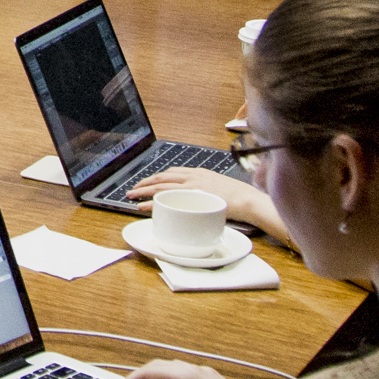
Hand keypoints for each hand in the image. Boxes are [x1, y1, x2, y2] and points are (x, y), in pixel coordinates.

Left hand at [130, 167, 286, 246]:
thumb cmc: (237, 197)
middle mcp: (192, 176)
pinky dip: (152, 202)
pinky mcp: (191, 196)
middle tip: (133, 188)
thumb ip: (204, 190)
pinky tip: (143, 206)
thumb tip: (196, 199)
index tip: (147, 181)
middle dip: (145, 182)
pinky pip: (166, 198)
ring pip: (160, 186)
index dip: (156, 177)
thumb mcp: (217, 188)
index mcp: (198, 173)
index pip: (171, 172)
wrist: (247, 200)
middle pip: (162, 177)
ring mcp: (191, 185)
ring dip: (143, 191)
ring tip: (132, 196)